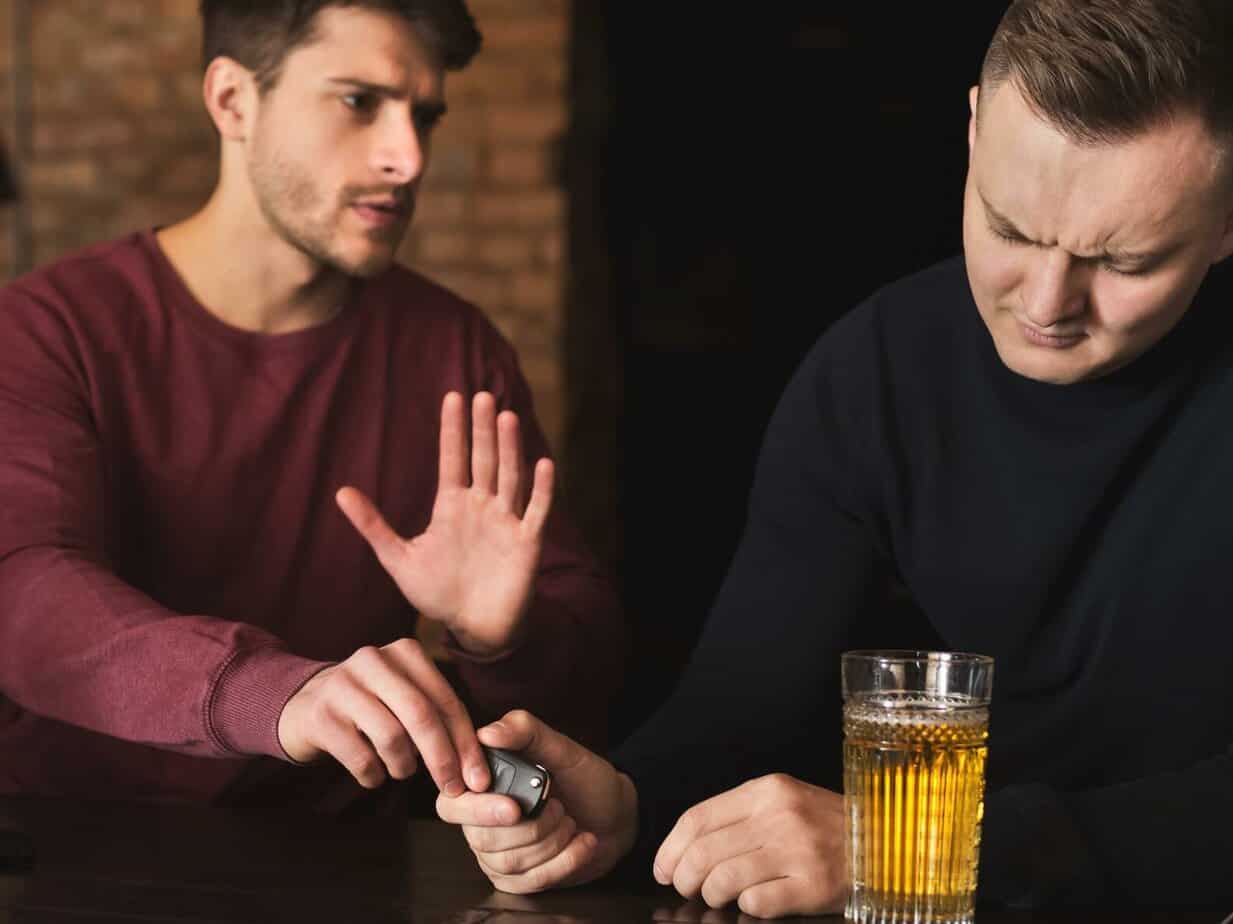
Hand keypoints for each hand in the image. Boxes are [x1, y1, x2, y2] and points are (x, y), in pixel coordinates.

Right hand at [277, 638, 489, 796]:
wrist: (301, 705)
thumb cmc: (369, 707)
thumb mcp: (403, 697)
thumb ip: (437, 716)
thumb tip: (476, 765)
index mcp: (405, 652)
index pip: (446, 700)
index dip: (466, 742)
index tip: (478, 777)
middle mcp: (374, 661)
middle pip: (421, 716)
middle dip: (443, 759)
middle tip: (453, 790)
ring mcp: (343, 685)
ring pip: (392, 737)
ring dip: (404, 766)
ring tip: (400, 770)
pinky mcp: (321, 715)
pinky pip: (361, 757)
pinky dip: (374, 775)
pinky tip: (373, 774)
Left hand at [336, 391, 553, 655]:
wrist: (474, 628)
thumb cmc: (438, 592)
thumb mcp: (399, 559)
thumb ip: (374, 525)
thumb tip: (341, 491)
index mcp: (452, 506)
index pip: (453, 459)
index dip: (453, 430)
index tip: (453, 397)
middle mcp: (482, 506)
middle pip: (483, 460)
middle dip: (482, 430)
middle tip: (482, 396)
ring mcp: (506, 522)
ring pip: (509, 477)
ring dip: (509, 449)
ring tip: (507, 418)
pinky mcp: (526, 542)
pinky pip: (536, 511)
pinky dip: (541, 489)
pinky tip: (543, 463)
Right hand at [436, 710, 637, 892]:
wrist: (614, 815)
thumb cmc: (583, 778)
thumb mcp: (559, 747)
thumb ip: (524, 731)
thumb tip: (487, 733)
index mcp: (480, 788)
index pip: (451, 805)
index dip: (478, 810)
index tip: (514, 807)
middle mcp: (480, 823)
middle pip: (483, 839)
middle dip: (533, 825)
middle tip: (559, 806)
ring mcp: (496, 856)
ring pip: (508, 862)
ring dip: (551, 841)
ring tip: (570, 820)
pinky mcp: (517, 880)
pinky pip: (531, 881)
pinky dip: (564, 860)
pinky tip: (581, 842)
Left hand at [653, 774, 846, 918]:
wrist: (884, 843)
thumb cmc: (826, 825)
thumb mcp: (783, 802)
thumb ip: (739, 815)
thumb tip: (685, 848)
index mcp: (767, 791)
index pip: (697, 818)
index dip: (671, 848)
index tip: (663, 867)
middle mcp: (780, 817)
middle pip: (703, 853)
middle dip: (684, 878)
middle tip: (686, 887)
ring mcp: (797, 852)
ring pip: (723, 880)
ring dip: (711, 895)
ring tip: (719, 895)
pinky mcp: (813, 887)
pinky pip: (756, 904)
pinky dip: (747, 906)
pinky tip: (755, 900)